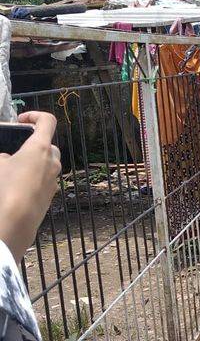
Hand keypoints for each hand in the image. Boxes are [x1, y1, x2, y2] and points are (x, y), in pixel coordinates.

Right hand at [0, 112, 60, 262]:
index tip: (21, 119)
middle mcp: (52, 163)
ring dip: (31, 163)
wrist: (12, 225)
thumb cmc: (3, 191)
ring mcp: (53, 180)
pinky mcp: (50, 196)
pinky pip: (43, 181)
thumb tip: (7, 159)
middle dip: (31, 145)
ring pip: (46, 164)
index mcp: (40, 149)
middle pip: (47, 145)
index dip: (35, 115)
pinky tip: (14, 188)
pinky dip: (32, 179)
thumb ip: (3, 158)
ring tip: (9, 170)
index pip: (47, 121)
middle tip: (12, 151)